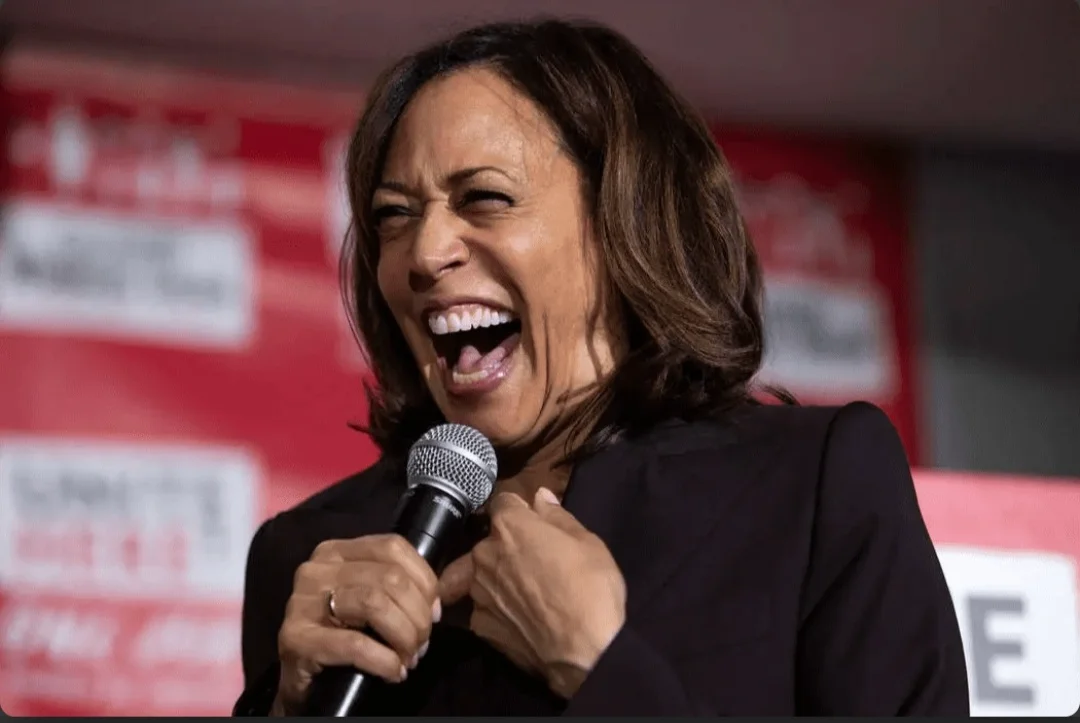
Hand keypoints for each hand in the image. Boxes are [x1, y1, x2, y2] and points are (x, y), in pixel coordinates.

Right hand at [273, 534, 439, 715]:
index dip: (424, 580)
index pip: (393, 547)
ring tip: (410, 657)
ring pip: (375, 605)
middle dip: (418, 615)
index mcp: (336, 552)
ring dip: (404, 636)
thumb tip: (434, 603)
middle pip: (389, 578)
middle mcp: (317, 569)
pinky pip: (356, 644)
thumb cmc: (340, 634)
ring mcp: (302, 602)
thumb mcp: (366, 599)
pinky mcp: (295, 638)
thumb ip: (395, 587)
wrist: (300, 678)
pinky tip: (393, 672)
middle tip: (423, 643)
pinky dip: (385, 661)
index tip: (434, 612)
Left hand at [439, 488, 626, 698]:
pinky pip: (484, 608)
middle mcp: (484, 555)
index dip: (520, 511)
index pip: (503, 503)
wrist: (584, 652)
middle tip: (535, 563)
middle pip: (490, 541)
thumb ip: (557, 516)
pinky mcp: (480, 625)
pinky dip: (497, 609)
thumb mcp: (587, 542)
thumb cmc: (591, 588)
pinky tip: (518, 618)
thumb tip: (540, 497)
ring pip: (482, 575)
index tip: (534, 523)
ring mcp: (478, 593)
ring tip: (525, 595)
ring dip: (497, 578)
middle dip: (507, 547)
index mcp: (509, 527)